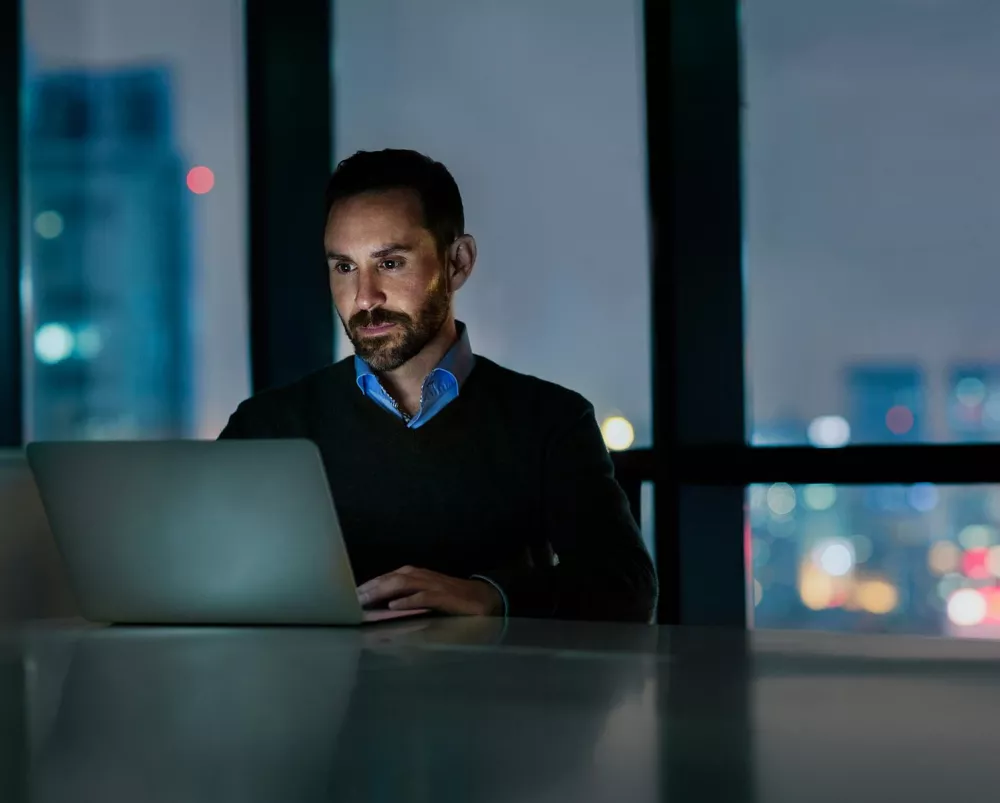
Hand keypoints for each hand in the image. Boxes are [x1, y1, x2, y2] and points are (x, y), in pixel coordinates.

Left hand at [357, 566, 502, 616]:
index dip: (367, 586)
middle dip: (369, 588)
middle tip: (350, 600)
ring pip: (403, 584)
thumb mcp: (425, 596)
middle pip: (390, 579)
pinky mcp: (444, 597)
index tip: (348, 597)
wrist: (481, 598)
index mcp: (414, 575)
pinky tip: (394, 606)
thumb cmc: (450, 598)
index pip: (386, 578)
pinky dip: (408, 601)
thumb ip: (405, 599)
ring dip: (382, 591)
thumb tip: (380, 608)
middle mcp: (421, 576)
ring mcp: (433, 585)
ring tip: (365, 601)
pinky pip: (424, 597)